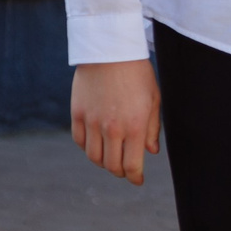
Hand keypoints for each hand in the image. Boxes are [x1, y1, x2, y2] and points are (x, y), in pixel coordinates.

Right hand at [71, 59, 161, 184]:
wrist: (110, 50)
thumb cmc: (137, 73)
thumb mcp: (153, 98)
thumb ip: (152, 128)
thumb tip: (151, 151)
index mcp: (134, 127)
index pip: (132, 165)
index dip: (135, 178)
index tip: (138, 180)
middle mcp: (112, 129)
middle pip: (112, 165)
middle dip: (120, 171)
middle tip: (125, 169)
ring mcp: (92, 122)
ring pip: (94, 157)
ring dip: (103, 162)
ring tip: (111, 157)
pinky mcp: (77, 114)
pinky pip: (80, 141)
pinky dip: (88, 147)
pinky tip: (96, 144)